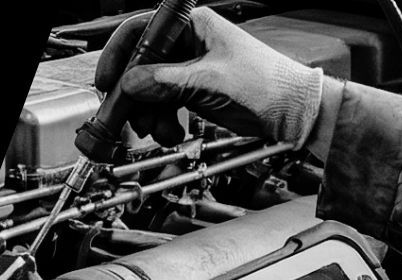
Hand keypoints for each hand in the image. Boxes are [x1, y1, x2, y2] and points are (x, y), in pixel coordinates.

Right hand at [95, 7, 323, 148]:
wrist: (294, 112)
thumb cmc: (268, 84)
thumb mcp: (211, 82)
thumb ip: (168, 83)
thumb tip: (131, 85)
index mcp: (193, 24)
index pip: (143, 32)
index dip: (120, 56)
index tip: (107, 82)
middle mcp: (189, 44)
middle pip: (143, 65)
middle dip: (134, 95)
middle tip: (126, 117)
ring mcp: (191, 70)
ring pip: (152, 90)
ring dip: (150, 114)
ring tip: (158, 130)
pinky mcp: (196, 94)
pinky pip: (167, 105)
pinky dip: (163, 121)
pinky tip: (170, 133)